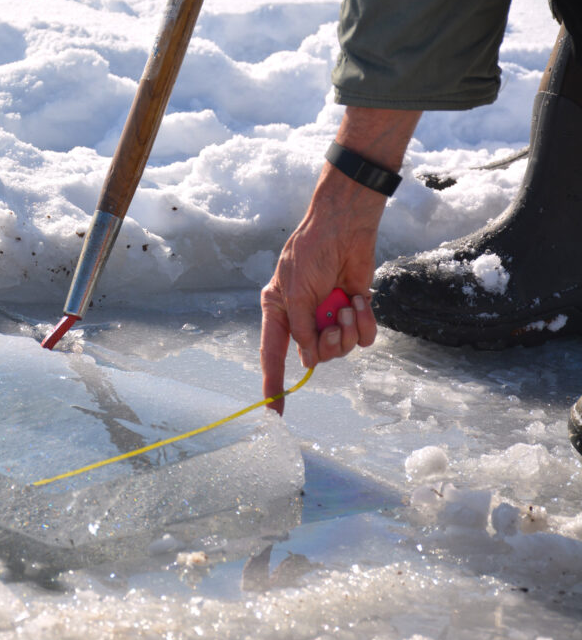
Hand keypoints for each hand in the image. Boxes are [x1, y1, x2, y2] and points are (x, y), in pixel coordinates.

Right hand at [259, 172, 379, 413]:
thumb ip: (301, 329)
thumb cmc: (310, 252)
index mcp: (280, 312)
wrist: (346, 227)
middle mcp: (304, 318)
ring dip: (348, 331)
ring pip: (340, 350)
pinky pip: (362, 337)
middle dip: (328, 344)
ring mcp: (330, 316)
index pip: (273, 355)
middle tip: (335, 323)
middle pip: (315, 356)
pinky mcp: (355, 312)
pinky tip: (361, 301)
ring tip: (349, 306)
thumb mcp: (295, 291)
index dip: (273, 384)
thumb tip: (309, 361)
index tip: (274, 412)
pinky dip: (365, 323)